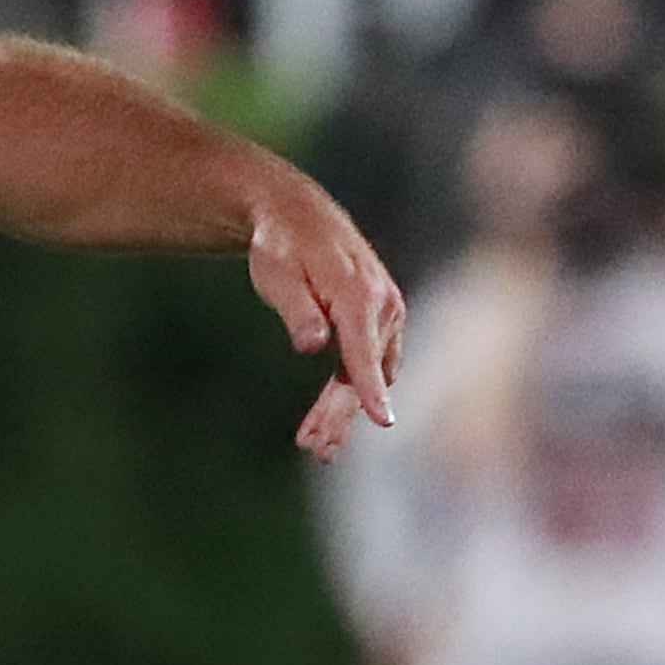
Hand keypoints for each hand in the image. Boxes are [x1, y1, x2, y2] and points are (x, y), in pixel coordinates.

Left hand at [246, 180, 403, 458]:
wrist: (298, 216)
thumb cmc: (282, 247)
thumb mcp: (277, 275)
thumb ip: (298, 311)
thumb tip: (314, 345)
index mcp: (357, 293)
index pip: (364, 351)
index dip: (370, 390)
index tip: (382, 421)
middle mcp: (382, 304)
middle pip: (365, 371)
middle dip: (343, 414)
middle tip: (316, 449)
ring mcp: (386, 312)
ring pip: (368, 372)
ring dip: (343, 409)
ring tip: (312, 442)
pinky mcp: (381, 319)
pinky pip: (369, 363)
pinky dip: (351, 389)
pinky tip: (326, 415)